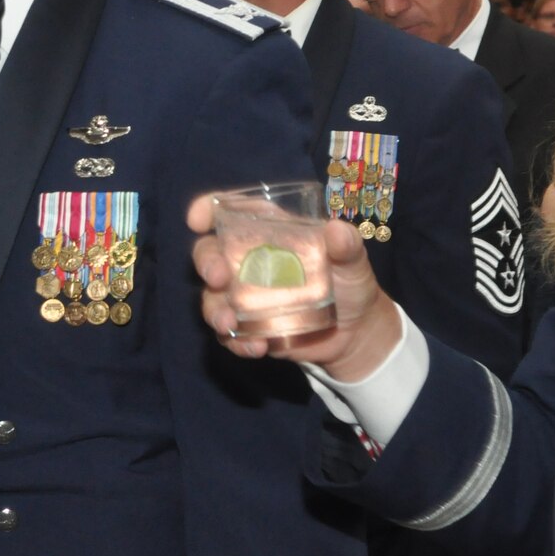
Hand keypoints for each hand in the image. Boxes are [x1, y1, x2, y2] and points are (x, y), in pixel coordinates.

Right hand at [187, 194, 403, 380]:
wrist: (356, 333)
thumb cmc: (351, 282)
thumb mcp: (354, 260)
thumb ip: (347, 246)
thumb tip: (338, 232)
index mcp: (269, 232)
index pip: (231, 211)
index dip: (208, 208)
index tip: (197, 219)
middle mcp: (248, 261)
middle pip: (210, 253)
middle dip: (206, 262)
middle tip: (217, 277)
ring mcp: (245, 296)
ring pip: (212, 298)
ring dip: (214, 310)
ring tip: (228, 324)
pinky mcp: (249, 328)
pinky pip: (230, 335)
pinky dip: (236, 342)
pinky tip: (256, 347)